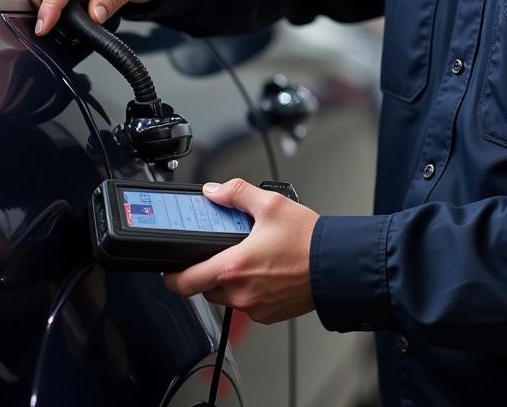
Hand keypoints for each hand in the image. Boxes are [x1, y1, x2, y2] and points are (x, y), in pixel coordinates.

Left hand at [163, 179, 318, 324]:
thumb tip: (215, 191)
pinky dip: (249, 290)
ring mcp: (254, 307)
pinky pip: (247, 304)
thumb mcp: (271, 204)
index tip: (170, 270)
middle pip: (205, 288)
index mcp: (234, 266)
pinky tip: (266, 271)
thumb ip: (237, 194)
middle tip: (223, 251)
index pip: (185, 283)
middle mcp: (240, 292)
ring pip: (226, 297)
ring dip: (229, 281)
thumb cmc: (307, 240)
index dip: (172, 276)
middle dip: (209, 270)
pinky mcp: (268, 315)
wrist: (336, 266)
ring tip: (250, 258)